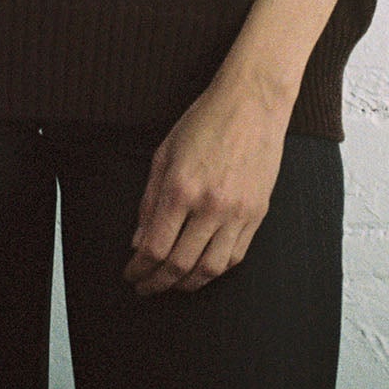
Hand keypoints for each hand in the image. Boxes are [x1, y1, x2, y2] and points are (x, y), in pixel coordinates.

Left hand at [122, 67, 292, 295]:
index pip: (155, 247)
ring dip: (187, 284)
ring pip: (210, 269)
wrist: (252, 102)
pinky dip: (216, 270)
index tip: (131, 274)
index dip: (139, 269)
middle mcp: (210, 205)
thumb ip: (149, 200)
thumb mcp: (164, 152)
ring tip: (171, 284)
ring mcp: (237, 212)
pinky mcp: (257, 214)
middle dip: (157, 283)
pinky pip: (235, 256)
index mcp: (181, 187)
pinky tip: (201, 268)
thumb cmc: (205, 120)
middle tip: (145, 287)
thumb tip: (138, 241)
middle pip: (180, 264)